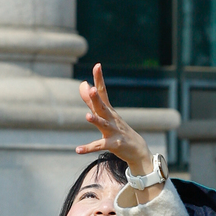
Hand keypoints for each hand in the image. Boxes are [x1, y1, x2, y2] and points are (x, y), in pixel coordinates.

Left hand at [75, 63, 152, 178]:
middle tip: (92, 88)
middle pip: (103, 106)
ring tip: (87, 116)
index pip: (103, 92)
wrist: (137, 149)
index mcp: (108, 110)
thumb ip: (91, 100)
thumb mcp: (105, 114)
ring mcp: (113, 131)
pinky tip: (78, 150)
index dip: (100, 79)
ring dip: (96, 120)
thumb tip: (83, 84)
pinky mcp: (113, 145)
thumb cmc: (118, 129)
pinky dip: (88, 148)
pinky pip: (99, 146)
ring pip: (103, 125)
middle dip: (97, 98)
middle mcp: (111, 118)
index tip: (97, 65)